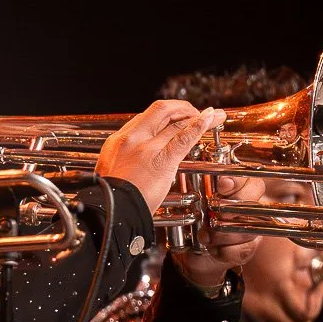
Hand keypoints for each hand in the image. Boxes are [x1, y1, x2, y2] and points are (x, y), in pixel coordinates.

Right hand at [95, 100, 224, 216]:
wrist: (109, 213)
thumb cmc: (111, 200)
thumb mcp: (113, 172)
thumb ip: (126, 161)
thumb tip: (138, 162)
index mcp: (118, 141)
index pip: (146, 117)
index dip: (167, 114)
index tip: (177, 117)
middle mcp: (131, 138)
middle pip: (161, 111)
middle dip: (183, 108)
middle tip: (198, 114)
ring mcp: (145, 148)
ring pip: (175, 123)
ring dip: (197, 116)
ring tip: (213, 115)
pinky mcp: (161, 160)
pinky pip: (183, 138)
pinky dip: (198, 126)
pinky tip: (210, 120)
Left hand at [169, 173, 263, 289]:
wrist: (189, 248)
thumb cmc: (192, 216)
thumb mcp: (188, 195)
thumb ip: (192, 182)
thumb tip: (184, 165)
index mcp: (237, 186)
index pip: (248, 177)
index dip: (237, 181)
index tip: (222, 185)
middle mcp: (249, 205)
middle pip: (253, 203)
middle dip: (230, 210)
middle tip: (213, 215)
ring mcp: (251, 227)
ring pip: (248, 228)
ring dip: (223, 234)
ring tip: (204, 236)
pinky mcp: (248, 247)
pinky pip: (245, 249)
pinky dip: (225, 251)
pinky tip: (213, 248)